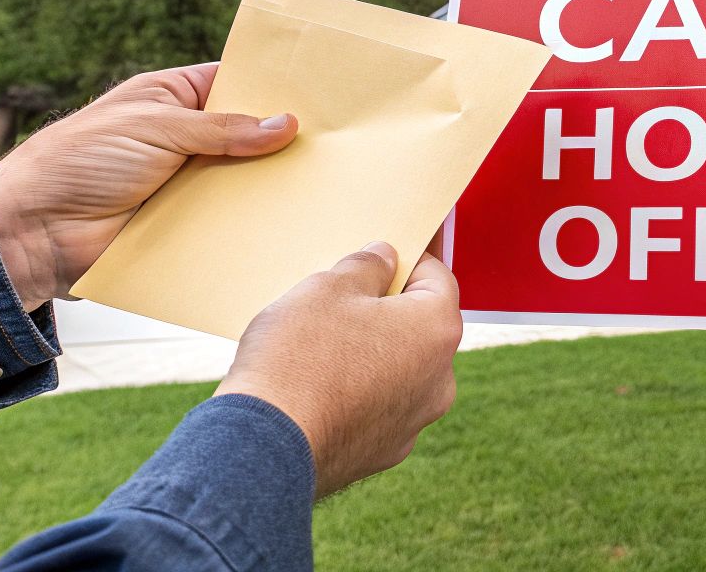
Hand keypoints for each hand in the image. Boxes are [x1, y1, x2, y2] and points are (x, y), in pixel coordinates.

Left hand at [0, 63, 298, 311]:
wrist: (32, 231)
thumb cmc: (79, 160)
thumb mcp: (155, 127)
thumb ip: (221, 128)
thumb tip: (285, 124)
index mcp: (172, 98)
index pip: (232, 83)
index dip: (270, 87)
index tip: (318, 93)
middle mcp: (183, 138)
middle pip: (246, 134)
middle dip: (280, 140)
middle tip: (333, 142)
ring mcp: (185, 182)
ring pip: (241, 179)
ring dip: (269, 184)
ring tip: (321, 182)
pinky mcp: (183, 224)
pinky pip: (226, 220)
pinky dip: (250, 221)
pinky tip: (288, 221)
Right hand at [216, 242, 461, 497]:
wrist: (265, 449)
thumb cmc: (298, 358)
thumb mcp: (327, 288)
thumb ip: (366, 266)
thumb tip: (384, 259)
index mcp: (437, 330)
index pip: (436, 277)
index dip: (407, 258)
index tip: (381, 254)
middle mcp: (440, 379)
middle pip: (420, 327)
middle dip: (387, 309)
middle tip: (342, 297)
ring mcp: (414, 421)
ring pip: (400, 369)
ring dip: (372, 352)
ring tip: (322, 343)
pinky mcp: (384, 452)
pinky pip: (378, 406)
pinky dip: (358, 392)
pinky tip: (318, 384)